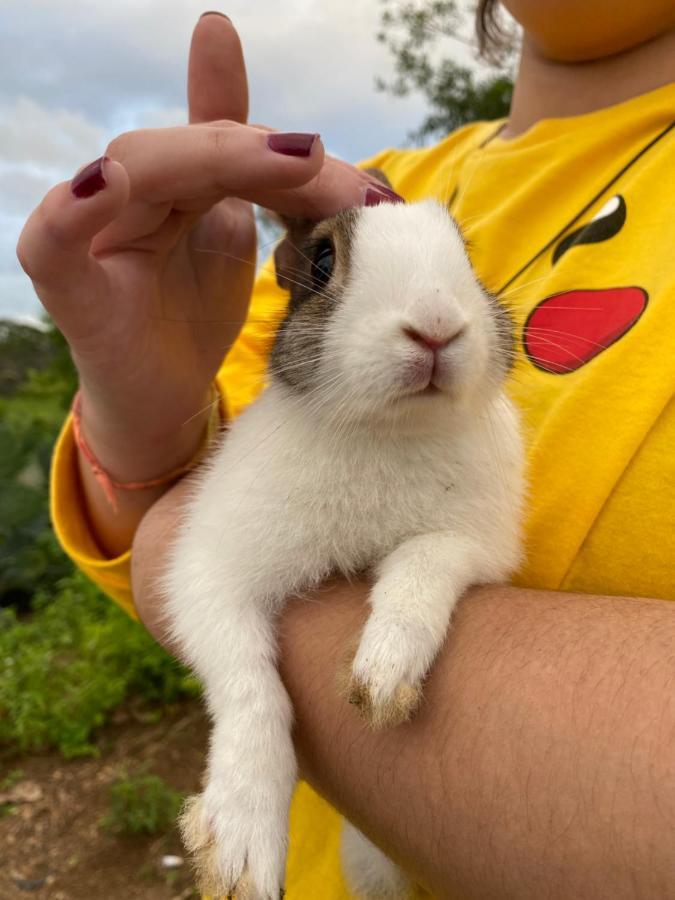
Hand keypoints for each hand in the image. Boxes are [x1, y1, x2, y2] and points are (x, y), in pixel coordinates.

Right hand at [16, 14, 375, 483]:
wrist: (162, 400)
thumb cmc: (192, 322)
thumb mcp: (239, 249)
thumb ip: (264, 190)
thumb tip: (315, 143)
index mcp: (170, 186)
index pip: (224, 145)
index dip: (284, 150)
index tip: (359, 182)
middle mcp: (125, 196)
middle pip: (187, 149)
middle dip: (267, 156)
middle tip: (337, 176)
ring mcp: (91, 237)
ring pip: (137, 169)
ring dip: (212, 159)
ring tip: (289, 160)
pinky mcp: (68, 288)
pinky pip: (54, 242)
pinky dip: (75, 211)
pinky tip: (110, 185)